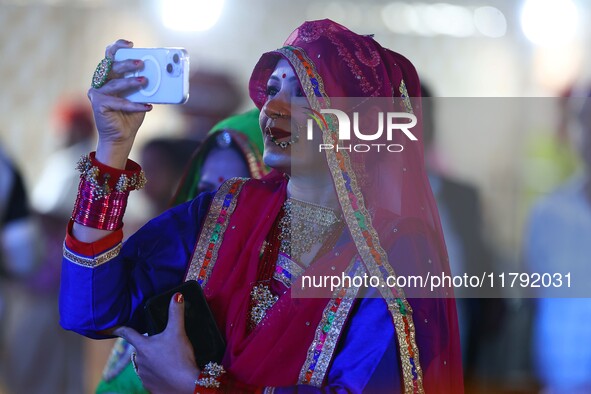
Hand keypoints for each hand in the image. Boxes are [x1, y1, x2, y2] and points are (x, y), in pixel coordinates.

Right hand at [87, 39, 151, 167]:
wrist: (122, 135)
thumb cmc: (130, 113)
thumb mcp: (140, 96)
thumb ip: (143, 85)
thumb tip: (160, 75)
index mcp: (110, 75)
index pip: (110, 56)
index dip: (117, 47)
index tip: (130, 44)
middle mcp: (101, 81)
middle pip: (111, 67)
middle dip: (126, 64)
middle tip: (141, 63)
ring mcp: (97, 92)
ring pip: (115, 84)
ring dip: (130, 83)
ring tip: (144, 81)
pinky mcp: (98, 104)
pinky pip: (118, 102)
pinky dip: (133, 105)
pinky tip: (146, 106)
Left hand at [114, 293, 198, 393]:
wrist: (187, 384)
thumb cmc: (180, 357)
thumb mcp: (178, 332)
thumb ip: (176, 313)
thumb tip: (176, 296)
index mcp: (143, 346)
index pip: (127, 333)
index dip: (118, 329)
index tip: (108, 328)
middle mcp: (139, 361)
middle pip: (140, 349)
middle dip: (148, 347)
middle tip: (162, 345)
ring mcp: (143, 375)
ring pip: (145, 364)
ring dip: (152, 361)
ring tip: (168, 360)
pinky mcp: (150, 387)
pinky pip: (151, 378)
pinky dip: (157, 375)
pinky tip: (167, 373)